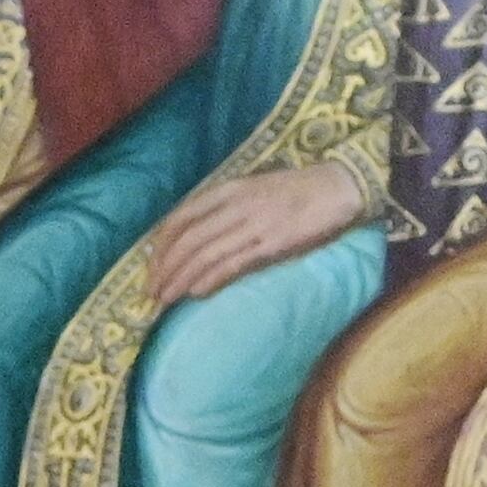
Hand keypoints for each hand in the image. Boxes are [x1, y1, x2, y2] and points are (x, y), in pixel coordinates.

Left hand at [146, 162, 369, 305]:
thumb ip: (228, 209)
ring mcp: (252, 224)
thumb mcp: (254, 190)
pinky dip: (210, 278)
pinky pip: (233, 263)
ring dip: (181, 278)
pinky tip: (195, 292)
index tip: (150, 267)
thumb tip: (202, 235)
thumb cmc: (297, 192)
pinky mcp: (271, 244)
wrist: (337, 188)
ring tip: (165, 299)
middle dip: (164, 268)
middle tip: (151, 292)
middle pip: (187, 239)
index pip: (181, 217)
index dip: (161, 245)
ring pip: (205, 253)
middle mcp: (235, 205)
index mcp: (228, 189)